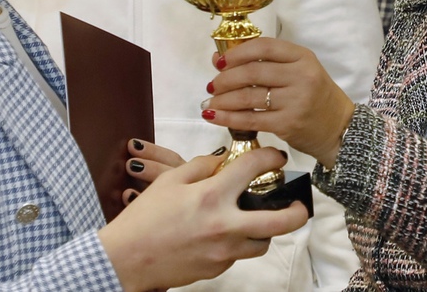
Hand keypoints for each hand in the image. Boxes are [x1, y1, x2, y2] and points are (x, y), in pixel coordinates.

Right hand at [98, 146, 308, 291]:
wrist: (127, 259)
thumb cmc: (144, 219)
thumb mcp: (169, 181)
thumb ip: (201, 166)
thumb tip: (223, 160)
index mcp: (212, 196)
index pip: (255, 169)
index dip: (272, 158)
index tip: (276, 157)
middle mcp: (225, 226)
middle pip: (280, 222)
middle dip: (297, 212)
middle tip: (299, 205)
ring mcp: (224, 252)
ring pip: (262, 243)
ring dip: (264, 230)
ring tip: (255, 219)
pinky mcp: (217, 269)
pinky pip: (238, 255)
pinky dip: (237, 243)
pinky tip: (220, 234)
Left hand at [203, 37, 354, 167]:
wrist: (339, 129)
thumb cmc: (315, 97)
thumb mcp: (297, 72)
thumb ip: (263, 63)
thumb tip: (218, 60)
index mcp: (303, 57)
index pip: (264, 46)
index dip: (237, 52)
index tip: (220, 62)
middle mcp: (301, 76)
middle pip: (252, 71)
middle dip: (225, 79)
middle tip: (212, 86)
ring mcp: (295, 101)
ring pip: (249, 96)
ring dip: (223, 100)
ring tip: (210, 103)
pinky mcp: (288, 124)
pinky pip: (251, 119)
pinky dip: (228, 118)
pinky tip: (214, 117)